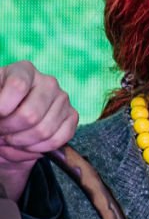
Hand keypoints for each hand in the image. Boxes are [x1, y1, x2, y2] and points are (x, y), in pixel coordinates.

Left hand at [0, 61, 77, 199]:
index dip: (2, 108)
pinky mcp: (72, 116)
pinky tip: (26, 145)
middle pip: (30, 115)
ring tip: (10, 139)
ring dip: (21, 143)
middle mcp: (48, 82)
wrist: (9, 118)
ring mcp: (63, 99)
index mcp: (24, 70)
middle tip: (0, 131)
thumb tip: (4, 115)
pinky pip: (58, 139)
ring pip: (43, 131)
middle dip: (9, 130)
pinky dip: (38, 148)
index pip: (16, 86)